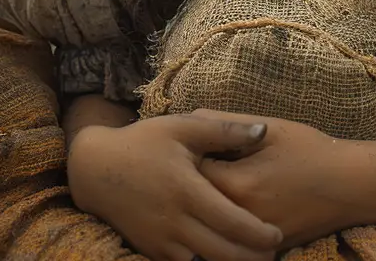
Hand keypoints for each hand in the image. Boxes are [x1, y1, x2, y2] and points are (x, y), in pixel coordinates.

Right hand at [67, 113, 283, 260]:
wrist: (97, 170)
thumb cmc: (145, 142)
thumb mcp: (184, 128)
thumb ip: (224, 130)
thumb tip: (263, 132)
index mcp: (187, 190)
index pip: (231, 222)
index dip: (258, 234)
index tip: (278, 236)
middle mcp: (175, 221)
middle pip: (222, 252)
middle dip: (251, 258)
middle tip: (274, 255)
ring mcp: (161, 239)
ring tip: (253, 259)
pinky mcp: (151, 249)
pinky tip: (221, 258)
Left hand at [194, 110, 375, 249]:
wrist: (348, 185)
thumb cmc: (309, 150)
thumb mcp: (269, 128)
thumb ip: (227, 124)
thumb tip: (191, 118)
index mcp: (237, 183)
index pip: (191, 173)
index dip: (186, 157)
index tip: (189, 146)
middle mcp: (239, 216)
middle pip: (196, 202)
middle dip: (191, 183)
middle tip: (194, 165)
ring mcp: (250, 238)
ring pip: (211, 224)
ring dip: (206, 206)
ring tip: (209, 186)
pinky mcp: (262, 250)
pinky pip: (230, 239)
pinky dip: (224, 224)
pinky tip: (230, 206)